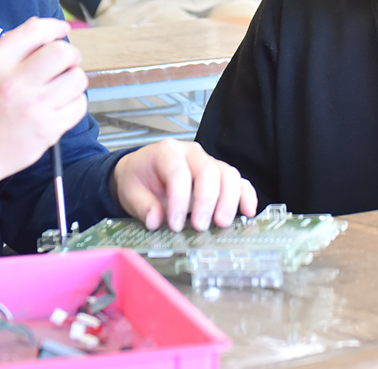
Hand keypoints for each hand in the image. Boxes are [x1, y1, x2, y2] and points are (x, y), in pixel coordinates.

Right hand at [0, 17, 87, 193]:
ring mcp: (34, 108)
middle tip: (64, 62)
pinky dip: (74, 103)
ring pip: (77, 79)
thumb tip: (40, 36)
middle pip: (62, 53)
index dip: (54, 26)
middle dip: (69, 54)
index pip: (35, 31)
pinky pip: (79, 106)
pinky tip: (60, 105)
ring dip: (74, 79)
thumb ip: (5, 51)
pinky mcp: (48, 129)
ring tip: (61, 86)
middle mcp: (16, 84)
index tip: (61, 30)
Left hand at [111, 139, 256, 231]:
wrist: (142, 172)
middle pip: (208, 171)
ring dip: (228, 200)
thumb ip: (142, 205)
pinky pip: (238, 181)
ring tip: (221, 223)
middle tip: (200, 226)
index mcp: (167, 152)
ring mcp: (209, 162)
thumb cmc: (139, 179)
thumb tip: (155, 220)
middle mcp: (191, 153)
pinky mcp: (220, 176)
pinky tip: (247, 212)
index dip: (179, 199)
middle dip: (206, 200)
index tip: (175, 224)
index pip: (179, 172)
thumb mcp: (130, 192)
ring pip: (227, 174)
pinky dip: (246, 195)